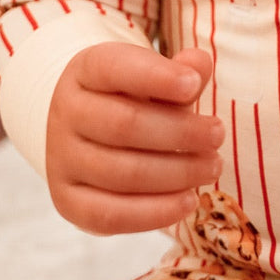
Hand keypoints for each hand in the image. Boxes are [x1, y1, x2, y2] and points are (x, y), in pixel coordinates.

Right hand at [46, 44, 223, 234]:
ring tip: (212, 167)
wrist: (90, 133)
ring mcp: (61, 160)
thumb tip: (199, 65)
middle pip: (124, 125)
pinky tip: (189, 201)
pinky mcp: (67, 201)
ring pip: (122, 173)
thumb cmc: (135, 98)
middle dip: (180, 133)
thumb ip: (181, 71)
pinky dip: (155, 212)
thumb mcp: (156, 76)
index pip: (114, 68)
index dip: (156, 77)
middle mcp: (66, 113)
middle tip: (217, 135)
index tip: (194, 85)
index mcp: (85, 71)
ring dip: (177, 173)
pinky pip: (110, 215)